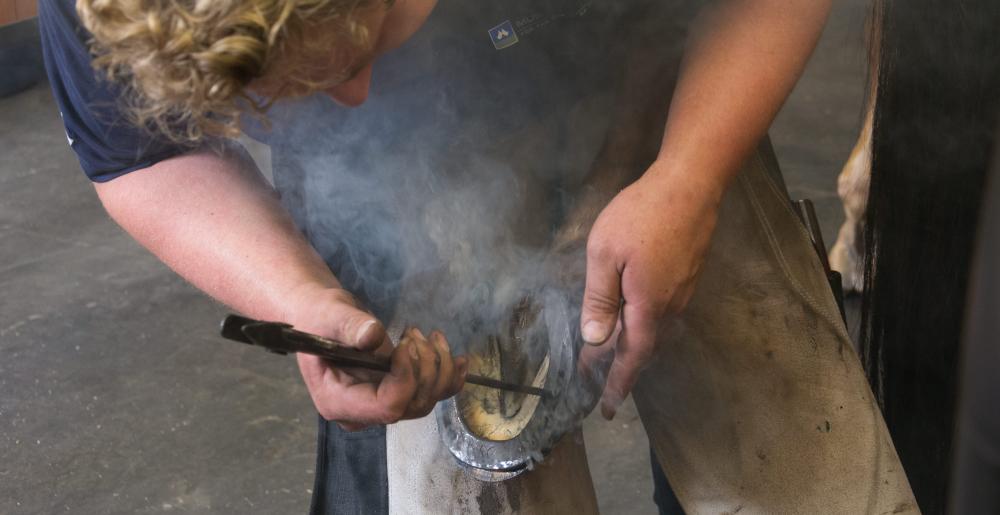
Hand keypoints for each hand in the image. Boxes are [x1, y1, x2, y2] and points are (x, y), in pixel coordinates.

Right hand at [287, 286, 467, 430]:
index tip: (406, 345)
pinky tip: (461, 360)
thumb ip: (349, 326)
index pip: (387, 407)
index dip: (406, 378)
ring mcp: (380, 406)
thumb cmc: (319, 316)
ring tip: (430, 335)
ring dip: (438, 367)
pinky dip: (450, 377)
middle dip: (426, 368)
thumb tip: (372, 336)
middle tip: (415, 333)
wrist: (322, 317)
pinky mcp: (396, 394)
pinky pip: (431, 395)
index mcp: (338, 401)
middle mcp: (362, 412)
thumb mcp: (330, 315)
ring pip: (426, 400)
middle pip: (411, 406)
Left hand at [578, 160, 722, 418]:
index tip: (607, 409)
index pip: (631, 358)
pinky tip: (634, 318)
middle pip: (645, 349)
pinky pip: (665, 313)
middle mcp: (670, 306)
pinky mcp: (689, 275)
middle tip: (598, 381)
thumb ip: (599, 299)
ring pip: (656, 331)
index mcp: (647, 306)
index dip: (617, 384)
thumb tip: (594, 340)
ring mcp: (684, 291)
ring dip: (634, 346)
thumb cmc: (642, 215)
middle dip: (621, 368)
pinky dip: (646, 325)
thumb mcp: (605, 253)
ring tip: (612, 354)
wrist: (692, 184)